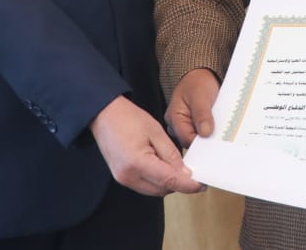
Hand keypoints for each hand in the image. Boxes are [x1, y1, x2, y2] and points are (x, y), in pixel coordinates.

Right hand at [90, 95, 204, 195]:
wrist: (104, 116)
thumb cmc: (128, 119)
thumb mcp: (156, 132)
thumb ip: (171, 154)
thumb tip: (185, 173)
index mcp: (137, 163)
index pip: (169, 181)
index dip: (187, 185)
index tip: (201, 185)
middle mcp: (128, 176)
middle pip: (162, 189)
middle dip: (179, 183)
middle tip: (192, 172)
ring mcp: (123, 179)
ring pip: (154, 190)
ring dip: (168, 183)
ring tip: (178, 167)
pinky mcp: (122, 178)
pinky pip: (145, 185)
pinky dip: (157, 180)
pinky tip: (163, 167)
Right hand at [165, 67, 219, 147]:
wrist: (202, 74)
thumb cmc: (197, 81)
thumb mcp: (200, 96)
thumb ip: (202, 114)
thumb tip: (205, 132)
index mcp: (174, 118)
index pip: (186, 139)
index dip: (201, 143)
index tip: (215, 143)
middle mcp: (177, 125)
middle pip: (191, 141)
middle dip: (206, 140)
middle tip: (221, 137)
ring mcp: (187, 125)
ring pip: (199, 138)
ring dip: (210, 135)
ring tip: (221, 131)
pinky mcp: (196, 125)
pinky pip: (204, 133)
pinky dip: (212, 131)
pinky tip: (220, 129)